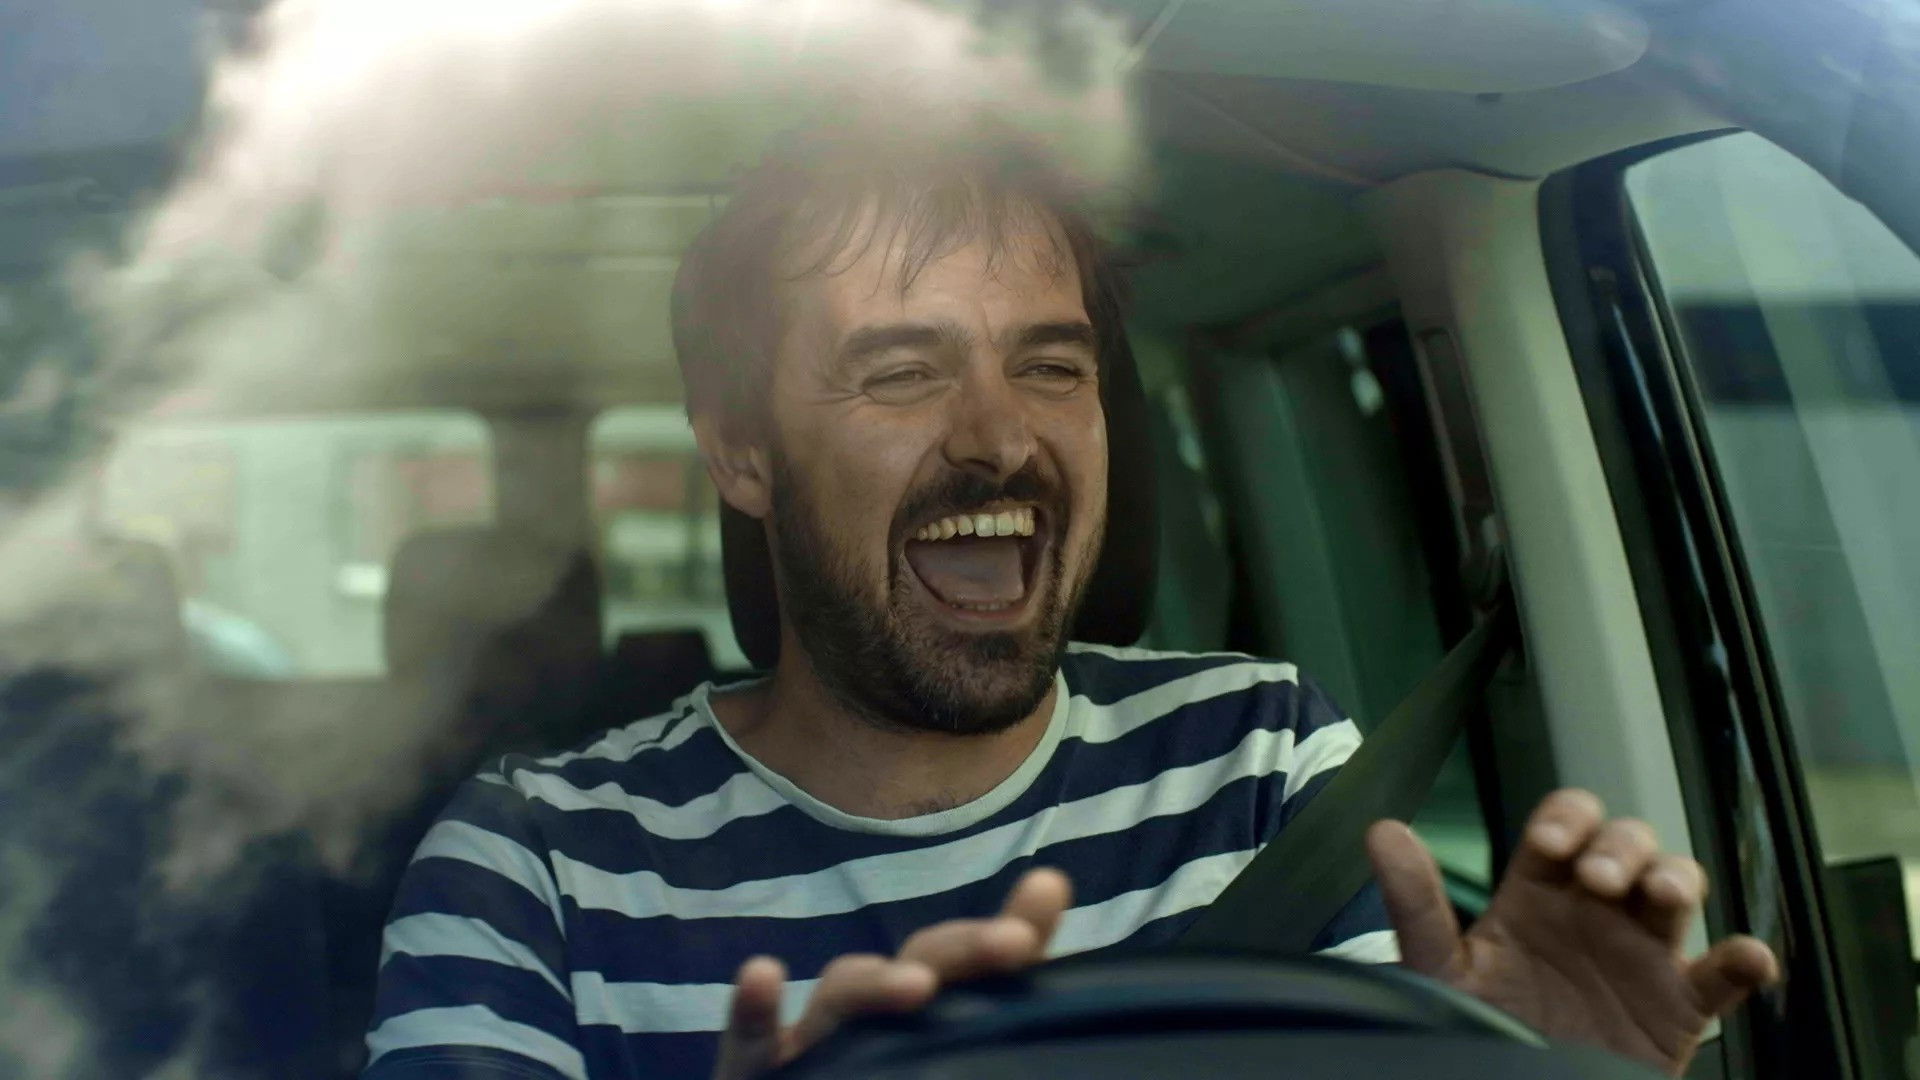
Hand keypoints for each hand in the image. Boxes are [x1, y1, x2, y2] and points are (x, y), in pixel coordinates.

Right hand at [712, 867, 1071, 1079]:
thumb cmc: (873, 1076)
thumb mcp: (947, 1050)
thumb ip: (992, 1025)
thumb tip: (1047, 958)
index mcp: (925, 1017)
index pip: (975, 965)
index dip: (1011, 932)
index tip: (1049, 891)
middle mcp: (871, 1018)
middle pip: (917, 964)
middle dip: (964, 946)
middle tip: (1014, 942)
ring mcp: (811, 1041)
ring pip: (842, 994)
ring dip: (877, 982)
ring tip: (917, 984)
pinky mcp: (754, 1072)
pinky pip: (750, 1040)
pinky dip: (753, 1007)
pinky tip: (762, 975)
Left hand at [1367, 789, 1779, 1075]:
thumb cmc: (1477, 1030)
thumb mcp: (1441, 969)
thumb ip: (1415, 904)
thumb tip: (1381, 831)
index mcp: (1538, 893)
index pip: (1564, 825)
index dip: (1567, 818)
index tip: (1550, 845)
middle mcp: (1594, 912)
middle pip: (1628, 843)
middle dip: (1622, 846)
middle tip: (1601, 879)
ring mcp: (1641, 954)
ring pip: (1679, 886)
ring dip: (1676, 876)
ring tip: (1659, 896)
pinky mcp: (1679, 1006)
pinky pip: (1724, 975)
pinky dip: (1745, 960)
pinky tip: (1747, 957)